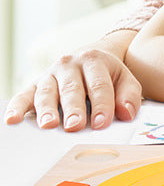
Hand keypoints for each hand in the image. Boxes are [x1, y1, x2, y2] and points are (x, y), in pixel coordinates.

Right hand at [4, 48, 141, 131]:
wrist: (90, 60)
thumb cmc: (109, 76)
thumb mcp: (125, 80)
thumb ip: (129, 96)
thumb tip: (127, 113)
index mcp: (94, 61)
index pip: (99, 85)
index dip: (102, 105)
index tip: (102, 123)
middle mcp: (70, 65)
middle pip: (72, 89)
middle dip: (73, 108)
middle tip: (74, 126)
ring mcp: (50, 74)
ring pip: (47, 92)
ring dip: (46, 109)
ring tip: (48, 125)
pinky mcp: (34, 84)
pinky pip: (23, 95)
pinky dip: (16, 107)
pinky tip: (12, 120)